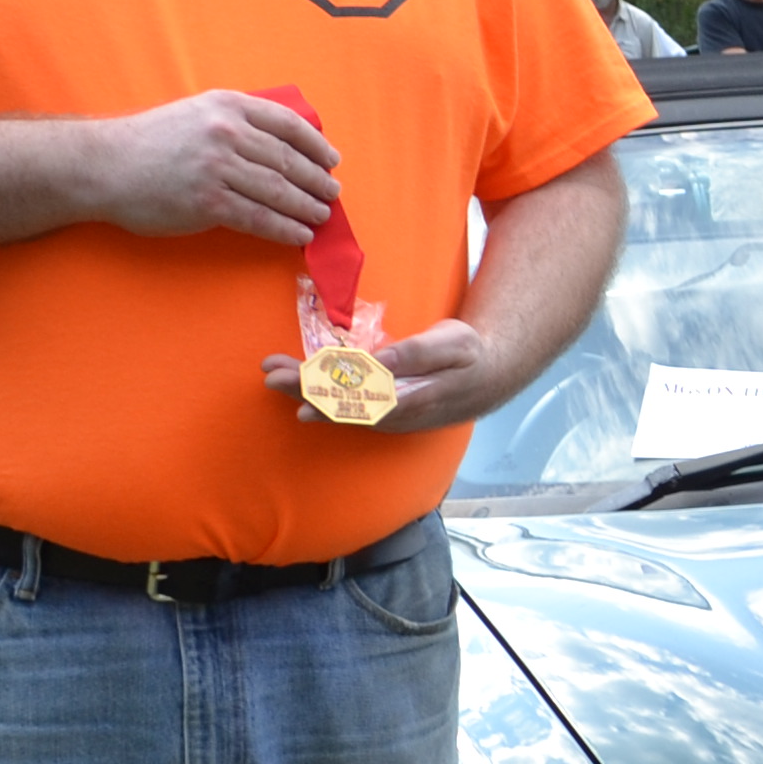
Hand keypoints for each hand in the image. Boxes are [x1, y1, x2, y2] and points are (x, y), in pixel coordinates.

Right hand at [95, 89, 339, 246]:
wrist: (104, 165)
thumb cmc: (149, 142)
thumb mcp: (195, 113)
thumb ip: (236, 122)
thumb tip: (283, 146)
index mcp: (227, 105)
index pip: (287, 124)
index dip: (316, 145)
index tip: (331, 160)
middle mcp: (226, 132)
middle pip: (288, 160)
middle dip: (316, 180)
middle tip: (332, 194)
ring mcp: (218, 167)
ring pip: (278, 190)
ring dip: (306, 206)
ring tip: (320, 216)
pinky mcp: (208, 202)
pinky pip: (259, 217)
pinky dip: (284, 228)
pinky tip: (299, 235)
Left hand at [262, 314, 504, 431]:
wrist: (492, 378)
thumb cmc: (470, 355)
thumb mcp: (452, 345)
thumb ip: (416, 354)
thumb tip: (379, 363)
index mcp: (407, 400)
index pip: (352, 396)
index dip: (319, 388)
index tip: (290, 378)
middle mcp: (393, 416)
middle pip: (339, 405)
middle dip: (302, 388)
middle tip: (270, 372)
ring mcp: (389, 418)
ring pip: (341, 409)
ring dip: (307, 391)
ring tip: (275, 374)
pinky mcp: (388, 414)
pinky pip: (349, 409)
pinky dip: (324, 396)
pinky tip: (304, 388)